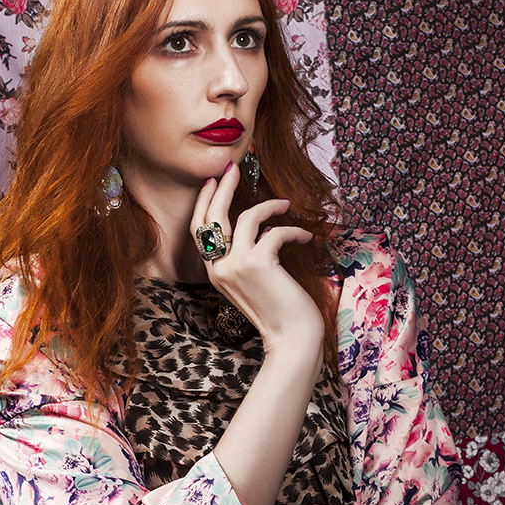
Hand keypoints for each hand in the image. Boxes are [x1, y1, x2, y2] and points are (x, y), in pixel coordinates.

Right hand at [192, 163, 324, 355]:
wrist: (292, 337)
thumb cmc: (279, 311)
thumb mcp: (254, 282)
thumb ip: (247, 257)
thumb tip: (258, 227)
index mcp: (214, 273)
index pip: (199, 230)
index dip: (205, 202)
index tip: (214, 181)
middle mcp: (219, 268)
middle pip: (212, 216)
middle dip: (223, 187)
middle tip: (233, 167)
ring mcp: (235, 265)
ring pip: (244, 217)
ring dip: (268, 206)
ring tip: (285, 204)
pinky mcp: (257, 263)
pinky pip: (274, 231)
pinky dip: (292, 230)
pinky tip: (305, 235)